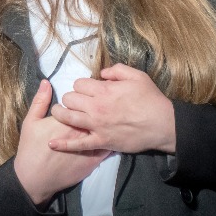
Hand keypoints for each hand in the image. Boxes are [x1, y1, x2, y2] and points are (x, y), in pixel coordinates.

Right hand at [14, 80, 109, 208]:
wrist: (35, 178)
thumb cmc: (30, 149)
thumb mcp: (31, 122)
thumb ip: (40, 100)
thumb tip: (46, 82)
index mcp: (66, 120)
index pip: (80, 101)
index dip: (82, 98)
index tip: (82, 97)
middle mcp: (80, 131)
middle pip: (95, 113)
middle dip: (98, 106)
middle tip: (97, 104)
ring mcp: (89, 146)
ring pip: (104, 128)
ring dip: (107, 121)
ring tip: (107, 116)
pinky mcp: (94, 160)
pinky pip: (109, 147)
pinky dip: (112, 139)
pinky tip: (113, 135)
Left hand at [48, 63, 175, 154]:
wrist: (163, 124)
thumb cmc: (151, 99)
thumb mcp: (137, 76)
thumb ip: (117, 70)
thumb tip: (101, 74)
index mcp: (104, 90)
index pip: (79, 84)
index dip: (81, 85)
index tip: (87, 89)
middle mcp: (96, 107)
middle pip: (70, 99)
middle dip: (71, 98)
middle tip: (76, 101)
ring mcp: (97, 125)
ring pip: (68, 117)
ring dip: (60, 114)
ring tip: (58, 112)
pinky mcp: (101, 141)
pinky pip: (78, 144)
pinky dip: (64, 145)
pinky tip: (51, 144)